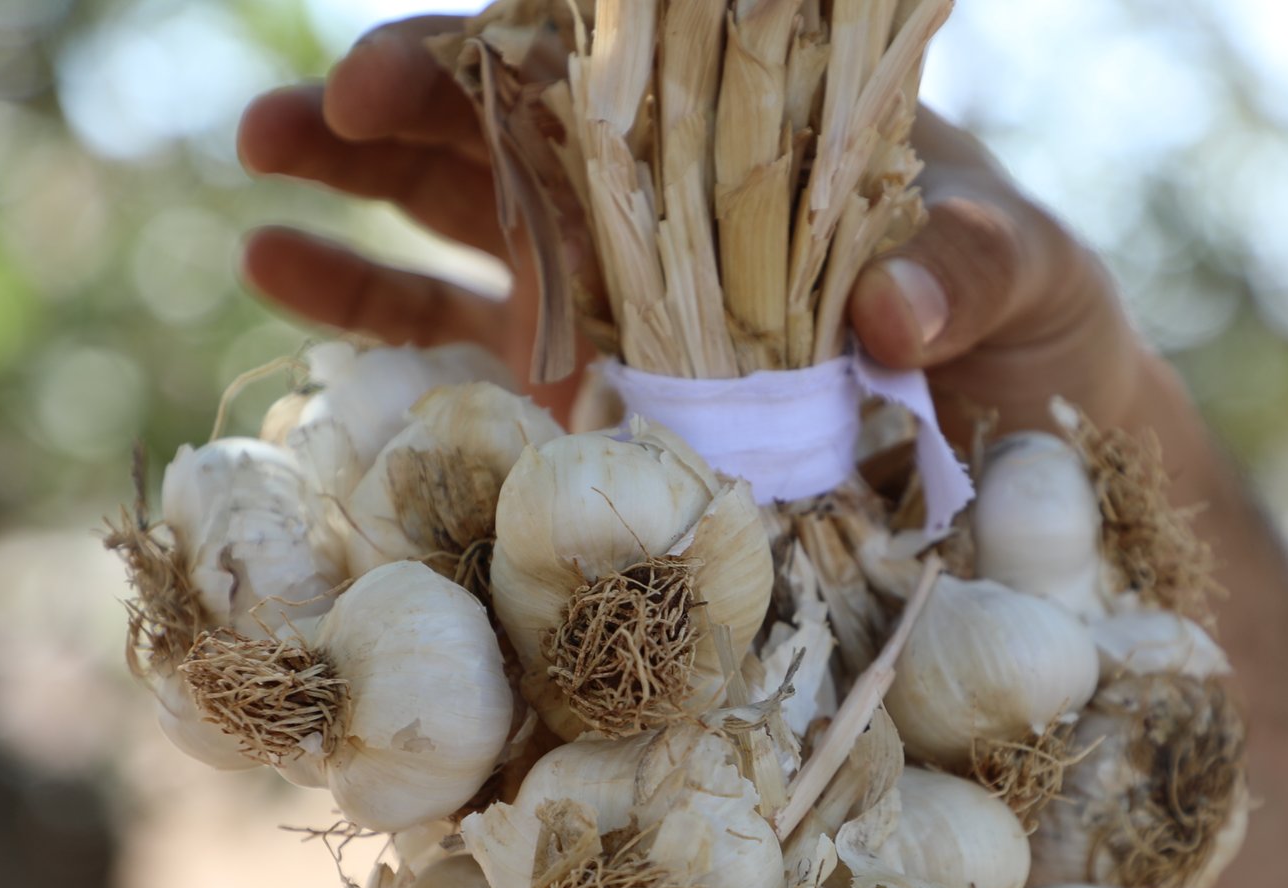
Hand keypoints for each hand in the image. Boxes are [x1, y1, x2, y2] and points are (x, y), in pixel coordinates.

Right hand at [238, 15, 1175, 446]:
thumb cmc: (1027, 315)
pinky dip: (373, 309)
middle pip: (496, 130)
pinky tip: (275, 275)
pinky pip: (464, 340)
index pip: (594, 71)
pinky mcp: (596, 384)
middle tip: (288, 122)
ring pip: (457, 219)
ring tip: (256, 186)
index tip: (399, 73)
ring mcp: (617, 290)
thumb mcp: (1020, 269)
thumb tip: (891, 314)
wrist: (1032, 427)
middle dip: (387, 113)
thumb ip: (961, 271)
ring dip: (353, 197)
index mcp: (739, 135)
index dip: (485, 60)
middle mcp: (660, 197)